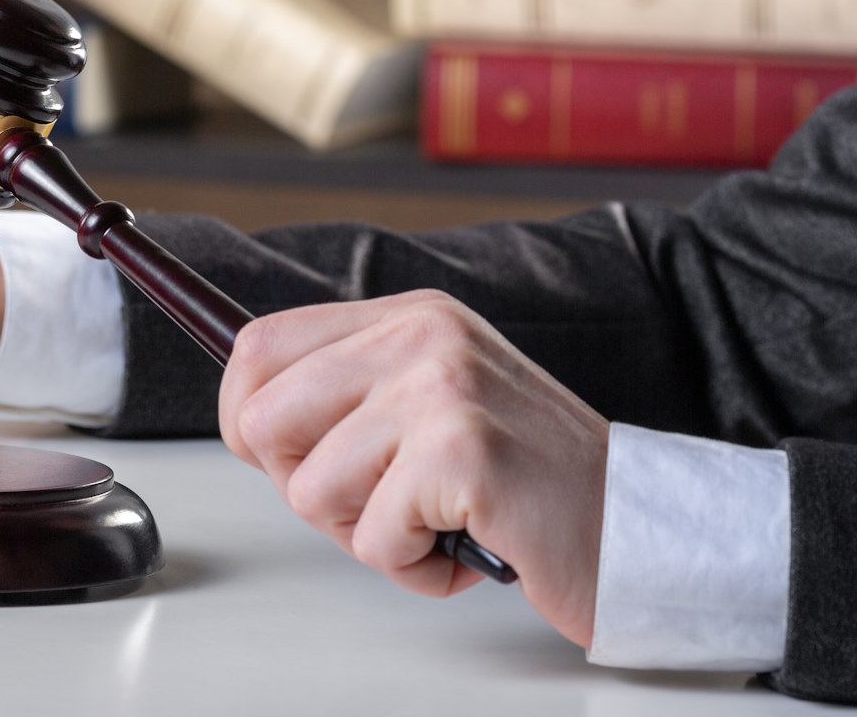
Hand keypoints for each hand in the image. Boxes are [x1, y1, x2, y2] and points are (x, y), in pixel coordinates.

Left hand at [219, 289, 608, 646]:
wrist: (639, 525)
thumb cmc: (528, 480)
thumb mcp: (431, 403)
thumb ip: (350, 395)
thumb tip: (250, 417)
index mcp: (407, 318)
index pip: (259, 346)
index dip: (245, 416)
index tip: (280, 458)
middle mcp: (421, 337)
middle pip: (263, 420)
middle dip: (304, 487)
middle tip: (380, 503)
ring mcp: (441, 389)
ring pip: (311, 491)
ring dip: (368, 535)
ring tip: (437, 521)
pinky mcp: (462, 453)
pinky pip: (373, 540)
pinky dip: (415, 567)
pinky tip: (468, 544)